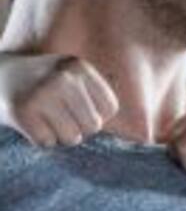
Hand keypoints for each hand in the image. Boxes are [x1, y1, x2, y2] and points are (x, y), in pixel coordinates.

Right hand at [0, 52, 117, 145]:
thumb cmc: (42, 80)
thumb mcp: (70, 74)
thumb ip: (94, 93)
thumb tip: (137, 135)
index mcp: (79, 67)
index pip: (110, 109)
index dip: (96, 116)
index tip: (77, 109)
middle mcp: (63, 78)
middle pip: (92, 126)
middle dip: (78, 128)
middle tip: (59, 117)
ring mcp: (42, 94)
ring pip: (71, 138)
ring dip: (59, 136)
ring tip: (46, 119)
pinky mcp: (22, 113)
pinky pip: (47, 142)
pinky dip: (40, 139)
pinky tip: (30, 123)